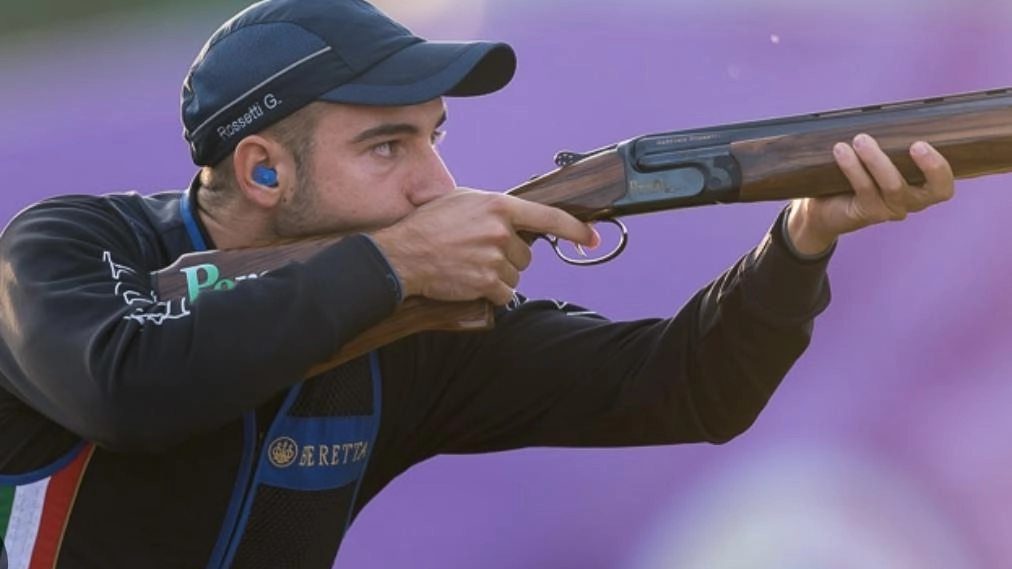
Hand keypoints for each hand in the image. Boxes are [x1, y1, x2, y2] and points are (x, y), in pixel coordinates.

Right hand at [370, 188, 598, 304]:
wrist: (403, 254)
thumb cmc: (428, 224)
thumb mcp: (462, 200)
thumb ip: (493, 207)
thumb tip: (515, 216)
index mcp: (500, 206)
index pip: (549, 217)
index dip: (576, 229)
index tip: (592, 237)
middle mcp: (501, 231)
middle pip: (526, 254)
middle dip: (508, 257)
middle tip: (479, 253)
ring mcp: (495, 258)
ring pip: (515, 275)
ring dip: (497, 276)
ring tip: (469, 266)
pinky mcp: (487, 282)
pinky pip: (504, 294)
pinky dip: (491, 293)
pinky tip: (470, 282)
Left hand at [786, 133, 954, 255]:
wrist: (824, 206)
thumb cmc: (858, 173)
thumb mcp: (880, 155)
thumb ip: (892, 140)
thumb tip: (891, 109)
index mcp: (922, 187)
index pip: (944, 186)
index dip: (940, 169)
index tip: (923, 144)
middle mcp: (911, 202)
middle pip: (931, 191)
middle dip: (927, 166)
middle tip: (915, 143)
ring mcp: (890, 210)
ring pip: (893, 186)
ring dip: (877, 159)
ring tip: (860, 139)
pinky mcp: (867, 213)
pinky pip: (865, 189)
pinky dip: (853, 167)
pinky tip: (841, 150)